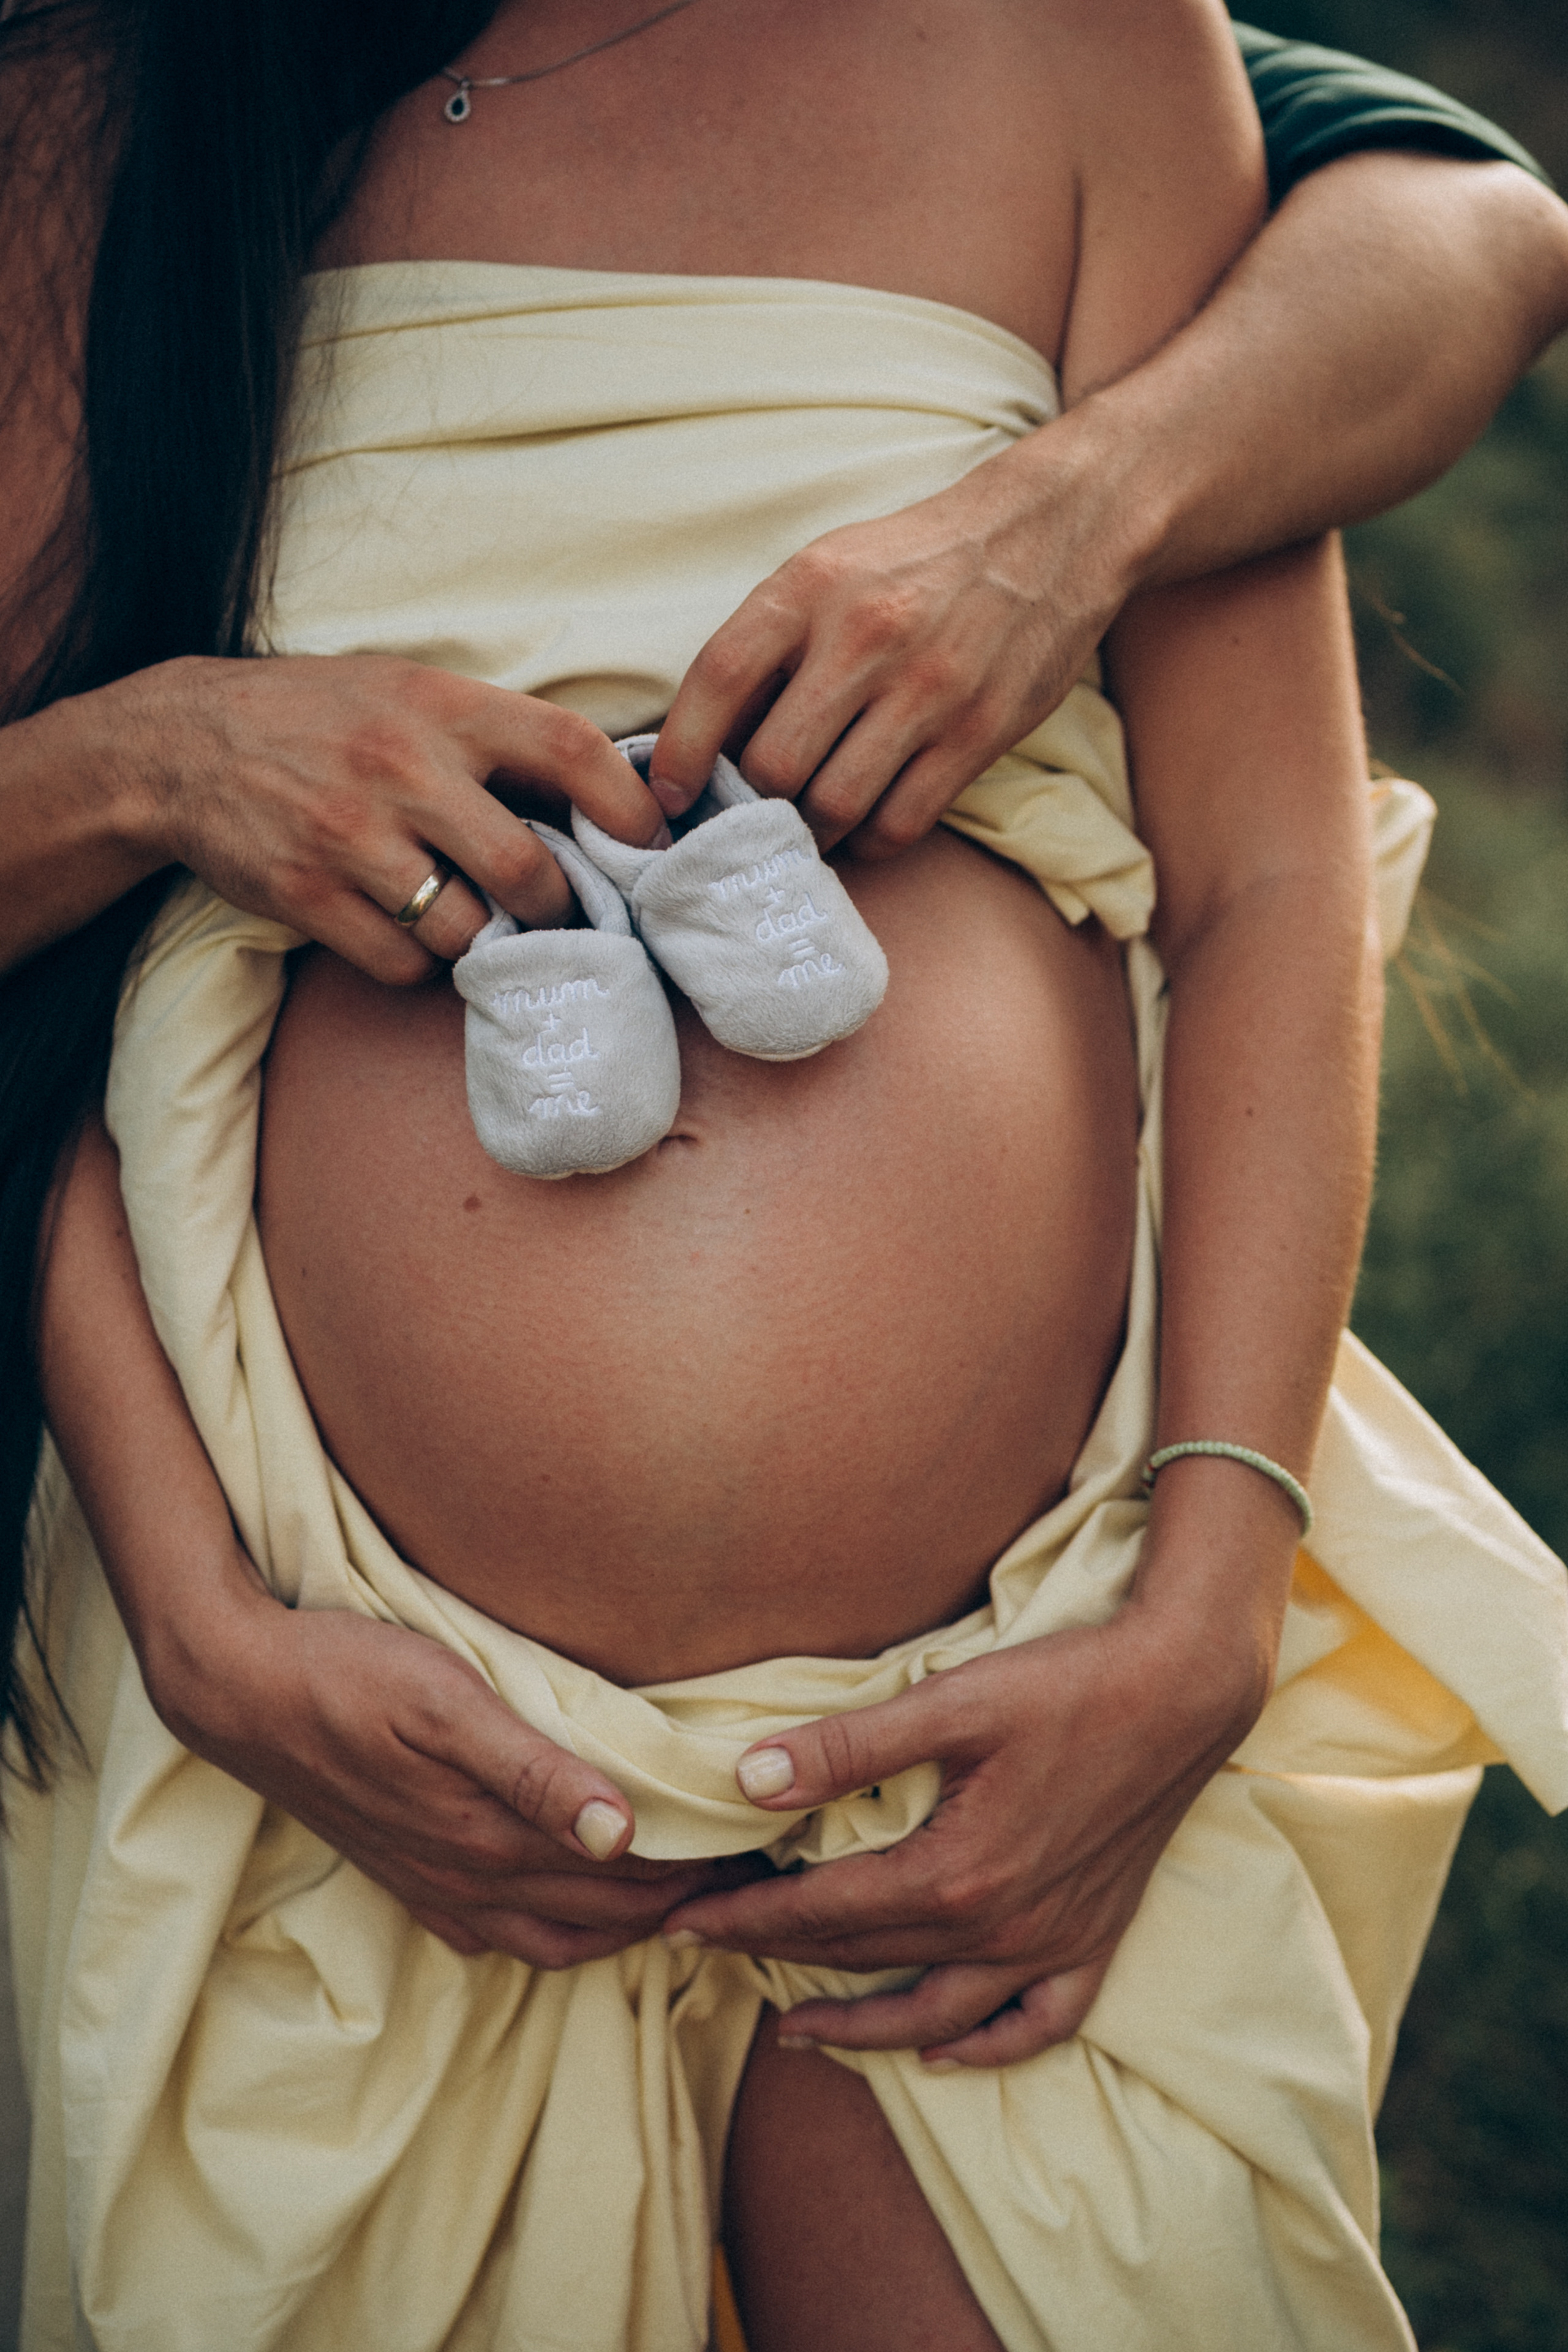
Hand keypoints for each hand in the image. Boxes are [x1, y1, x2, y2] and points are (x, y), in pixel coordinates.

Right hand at [99, 651, 665, 980]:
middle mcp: (400, 768)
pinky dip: (418, 962)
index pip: (569, 747)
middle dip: (556, 907)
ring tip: (472, 918)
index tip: (653, 842)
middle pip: (525, 868)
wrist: (182, 745)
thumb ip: (498, 735)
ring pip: (465, 929)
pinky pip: (402, 963)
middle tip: (559, 912)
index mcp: (441, 706)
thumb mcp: (411, 691)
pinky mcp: (305, 895)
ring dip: (484, 939)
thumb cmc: (324, 718)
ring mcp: (349, 837)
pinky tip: (403, 929)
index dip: (626, 804)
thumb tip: (610, 794)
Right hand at [157, 1579, 761, 1964]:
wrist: (242, 1690)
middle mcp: (468, 1878)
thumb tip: (621, 1832)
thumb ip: (535, 1771)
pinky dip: (551, 1932)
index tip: (762, 1852)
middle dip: (679, 1901)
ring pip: (551, 1935)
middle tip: (749, 1877)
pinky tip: (568, 1910)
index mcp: (491, 1836)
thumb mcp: (447, 1702)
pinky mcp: (406, 1875)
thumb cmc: (351, 1673)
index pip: (623, 1874)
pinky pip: (495, 1933)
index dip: (696, 1867)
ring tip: (683, 1900)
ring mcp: (434, 1885)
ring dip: (620, 1927)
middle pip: (600, 1911)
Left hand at [648, 423, 1137, 855]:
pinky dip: (870, 841)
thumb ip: (773, 641)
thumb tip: (711, 739)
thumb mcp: (831, 567)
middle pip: (774, 763)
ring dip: (810, 833)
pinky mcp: (980, 731)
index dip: (681, 749)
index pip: (720, 676)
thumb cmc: (919, 561)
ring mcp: (928, 688)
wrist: (1049, 532)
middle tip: (748, 818)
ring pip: (835, 804)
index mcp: (812, 584)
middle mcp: (867, 634)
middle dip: (752, 806)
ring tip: (806, 827)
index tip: (666, 795)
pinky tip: (864, 827)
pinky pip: (902, 821)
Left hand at [660, 1597, 1264, 2064]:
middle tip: (713, 1951)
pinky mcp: (1094, 1939)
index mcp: (955, 1874)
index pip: (822, 1913)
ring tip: (796, 2031)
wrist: (1185, 1688)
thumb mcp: (950, 1701)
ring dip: (862, 2028)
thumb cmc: (1067, 1683)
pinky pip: (1037, 2023)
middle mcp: (1002, 1929)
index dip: (745, 1919)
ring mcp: (1052, 1943)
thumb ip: (846, 1748)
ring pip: (937, 2013)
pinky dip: (986, 2045)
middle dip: (779, 1958)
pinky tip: (945, 2048)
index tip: (683, 1920)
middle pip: (865, 1957)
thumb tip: (748, 1780)